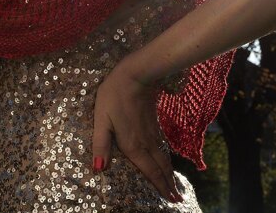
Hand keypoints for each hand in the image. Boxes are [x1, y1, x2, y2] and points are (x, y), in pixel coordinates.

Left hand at [92, 60, 183, 202]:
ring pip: (164, 156)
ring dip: (169, 172)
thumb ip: (101, 145)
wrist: (135, 75)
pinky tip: (166, 157)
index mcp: (133, 145)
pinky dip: (167, 157)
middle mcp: (146, 142)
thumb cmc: (114, 97)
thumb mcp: (101, 120)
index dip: (159, 185)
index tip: (171, 199)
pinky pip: (163, 145)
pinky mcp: (154, 122)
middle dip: (168, 183)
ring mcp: (152, 131)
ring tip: (174, 183)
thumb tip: (98, 170)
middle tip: (177, 198)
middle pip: (160, 166)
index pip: (149, 170)